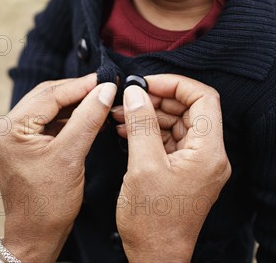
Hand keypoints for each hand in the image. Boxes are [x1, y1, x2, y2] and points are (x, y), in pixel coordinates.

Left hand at [0, 74, 116, 262]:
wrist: (36, 238)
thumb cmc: (47, 204)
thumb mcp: (70, 156)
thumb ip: (87, 119)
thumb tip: (105, 90)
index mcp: (10, 128)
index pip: (50, 95)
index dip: (81, 85)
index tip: (106, 79)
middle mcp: (7, 127)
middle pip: (48, 96)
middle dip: (78, 91)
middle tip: (105, 86)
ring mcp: (14, 135)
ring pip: (50, 106)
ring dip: (75, 103)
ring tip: (100, 99)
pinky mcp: (25, 143)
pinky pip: (50, 120)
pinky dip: (70, 117)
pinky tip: (89, 116)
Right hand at [116, 74, 230, 262]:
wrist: (155, 258)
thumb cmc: (152, 222)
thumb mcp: (143, 166)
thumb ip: (140, 124)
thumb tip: (135, 93)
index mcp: (208, 152)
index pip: (203, 98)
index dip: (175, 85)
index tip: (147, 83)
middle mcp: (208, 155)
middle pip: (189, 108)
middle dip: (157, 98)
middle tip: (130, 97)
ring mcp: (196, 162)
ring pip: (177, 121)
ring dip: (149, 114)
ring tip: (121, 114)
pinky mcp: (184, 169)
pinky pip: (169, 138)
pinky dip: (148, 130)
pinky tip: (126, 129)